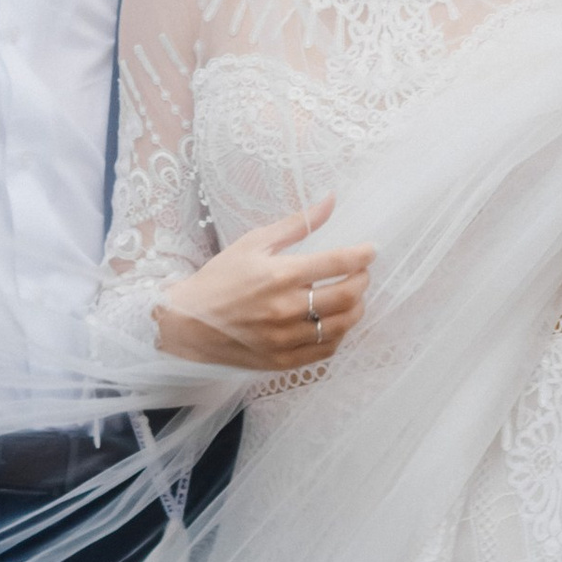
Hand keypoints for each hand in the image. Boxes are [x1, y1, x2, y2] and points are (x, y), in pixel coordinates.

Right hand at [152, 196, 374, 373]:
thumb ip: (297, 224)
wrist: (189, 323)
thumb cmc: (221, 278)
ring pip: (341, 327)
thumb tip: (331, 200)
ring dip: (355, 310)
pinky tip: (335, 322)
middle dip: (363, 281)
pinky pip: (325, 351)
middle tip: (363, 273)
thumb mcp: (255, 242)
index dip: (362, 255)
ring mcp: (286, 339)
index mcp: (280, 274)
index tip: (372, 250)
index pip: (336, 263)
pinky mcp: (283, 361)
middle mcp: (287, 308)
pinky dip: (338, 335)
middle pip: (346, 297)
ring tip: (353, 297)